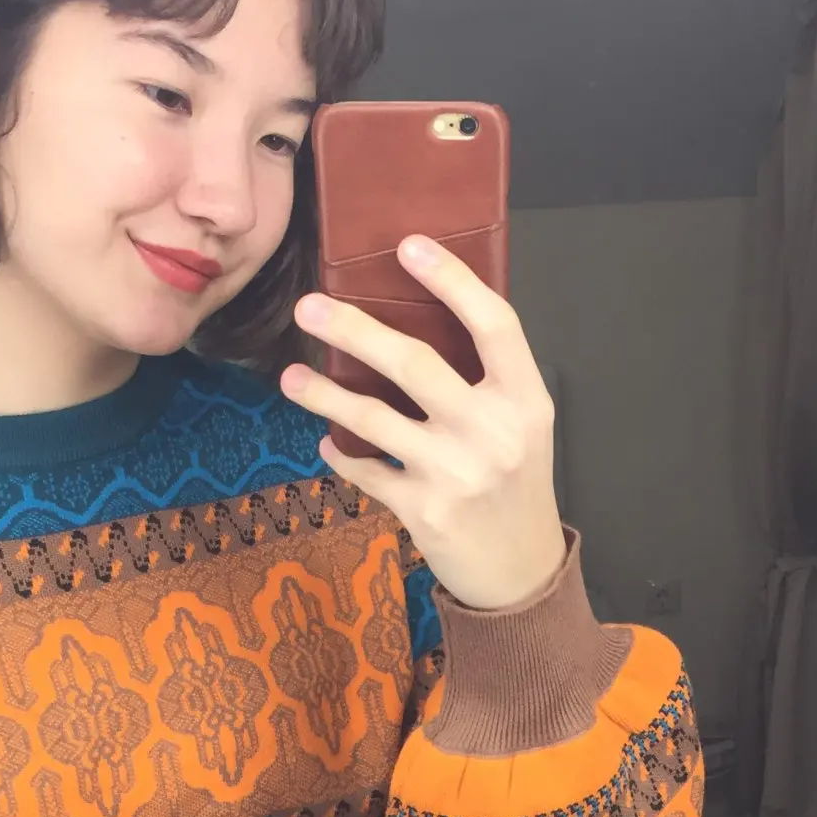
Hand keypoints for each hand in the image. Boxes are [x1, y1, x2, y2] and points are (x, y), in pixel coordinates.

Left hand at [281, 236, 567, 611]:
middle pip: (416, 364)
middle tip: (309, 308)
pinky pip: (367, 471)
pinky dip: (342, 455)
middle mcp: (493, 432)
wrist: (522, 571)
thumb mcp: (522, 424)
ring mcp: (456, 473)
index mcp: (525, 400)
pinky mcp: (424, 511)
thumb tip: (420, 313)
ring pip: (374, 419)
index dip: (452, 281)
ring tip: (291, 377)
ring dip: (324, 394)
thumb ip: (486, 378)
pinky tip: (328, 443)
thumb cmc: (515, 482)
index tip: (408, 245)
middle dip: (355, 331)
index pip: (494, 324)